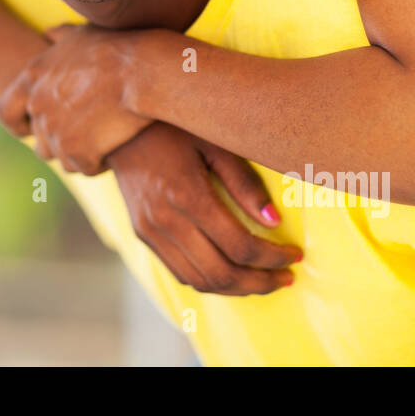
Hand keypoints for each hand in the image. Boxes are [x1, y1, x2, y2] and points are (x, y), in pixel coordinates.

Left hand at [0, 24, 150, 174]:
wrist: (142, 70)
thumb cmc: (118, 47)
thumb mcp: (82, 34)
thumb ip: (60, 37)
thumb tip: (49, 32)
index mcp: (33, 77)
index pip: (5, 112)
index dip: (18, 125)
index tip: (32, 131)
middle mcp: (37, 105)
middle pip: (40, 141)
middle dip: (62, 142)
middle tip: (88, 136)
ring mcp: (54, 130)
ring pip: (62, 158)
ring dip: (80, 154)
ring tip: (105, 142)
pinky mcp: (75, 150)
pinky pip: (84, 167)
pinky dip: (99, 163)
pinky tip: (116, 149)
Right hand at [106, 122, 300, 294]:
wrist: (120, 127)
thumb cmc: (174, 127)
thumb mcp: (215, 143)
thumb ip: (244, 183)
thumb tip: (275, 221)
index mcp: (188, 196)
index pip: (239, 246)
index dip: (273, 258)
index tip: (295, 254)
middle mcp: (166, 221)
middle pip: (221, 273)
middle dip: (260, 282)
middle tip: (286, 277)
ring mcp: (150, 231)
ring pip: (199, 281)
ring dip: (237, 289)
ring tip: (264, 281)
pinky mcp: (143, 235)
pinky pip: (179, 273)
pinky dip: (209, 281)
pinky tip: (230, 273)